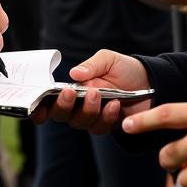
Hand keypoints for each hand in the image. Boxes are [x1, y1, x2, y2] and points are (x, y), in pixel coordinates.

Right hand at [31, 49, 150, 133]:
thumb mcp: (108, 59)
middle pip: (60, 115)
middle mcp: (78, 105)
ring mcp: (92, 116)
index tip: (36, 107)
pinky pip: (100, 127)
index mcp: (72, 88)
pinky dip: (106, 117)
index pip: (48, 102)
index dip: (38, 109)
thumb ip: (91, 65)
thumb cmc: (124, 68)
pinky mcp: (107, 125)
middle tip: (71, 93)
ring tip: (98, 94)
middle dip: (63, 106)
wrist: (150, 81)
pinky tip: (114, 104)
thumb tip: (73, 74)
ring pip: (79, 123)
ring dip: (86, 110)